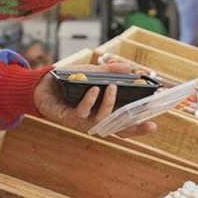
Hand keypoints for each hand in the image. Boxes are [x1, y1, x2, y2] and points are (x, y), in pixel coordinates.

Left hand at [33, 63, 156, 137]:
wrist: (43, 84)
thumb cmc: (70, 80)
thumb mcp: (92, 72)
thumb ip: (110, 71)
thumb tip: (129, 68)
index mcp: (103, 110)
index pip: (124, 121)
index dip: (138, 125)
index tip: (154, 124)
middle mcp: (95, 120)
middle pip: (117, 129)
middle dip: (133, 127)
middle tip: (148, 122)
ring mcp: (83, 120)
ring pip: (101, 120)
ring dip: (109, 104)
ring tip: (113, 87)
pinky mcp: (69, 118)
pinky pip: (82, 112)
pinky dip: (90, 100)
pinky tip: (94, 89)